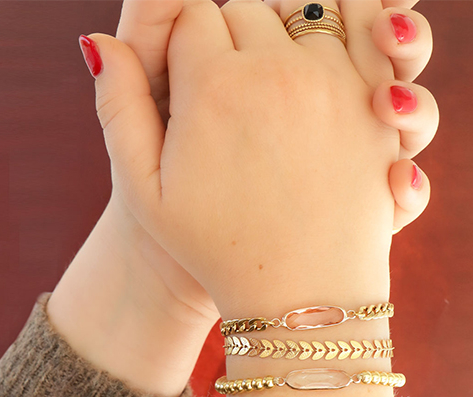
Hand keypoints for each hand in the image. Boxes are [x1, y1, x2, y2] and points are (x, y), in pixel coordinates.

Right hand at [89, 0, 437, 314]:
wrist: (300, 292)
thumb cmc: (218, 249)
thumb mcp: (146, 193)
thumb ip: (118, 108)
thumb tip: (99, 40)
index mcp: (213, 89)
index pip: (188, 12)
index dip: (181, 37)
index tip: (186, 73)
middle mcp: (277, 73)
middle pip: (244, 9)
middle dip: (228, 36)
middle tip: (226, 85)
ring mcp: (334, 84)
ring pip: (303, 13)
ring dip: (282, 33)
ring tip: (271, 79)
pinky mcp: (373, 106)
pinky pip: (367, 35)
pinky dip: (346, 36)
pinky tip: (318, 72)